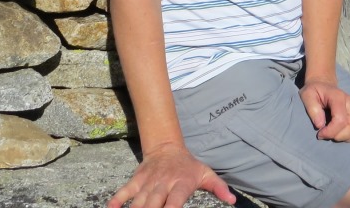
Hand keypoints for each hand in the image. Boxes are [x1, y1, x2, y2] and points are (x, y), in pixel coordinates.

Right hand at [107, 143, 235, 207]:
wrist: (167, 147)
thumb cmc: (188, 166)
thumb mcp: (205, 173)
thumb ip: (218, 187)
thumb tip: (233, 200)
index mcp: (181, 183)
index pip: (175, 201)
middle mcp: (163, 183)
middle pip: (154, 203)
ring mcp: (148, 182)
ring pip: (139, 201)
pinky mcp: (136, 180)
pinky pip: (124, 191)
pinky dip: (117, 200)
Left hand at [299, 79, 349, 141]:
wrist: (323, 85)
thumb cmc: (314, 92)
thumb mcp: (306, 95)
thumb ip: (312, 109)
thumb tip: (320, 125)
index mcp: (339, 97)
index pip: (341, 120)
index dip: (330, 132)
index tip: (319, 133)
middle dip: (339, 136)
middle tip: (327, 134)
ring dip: (348, 137)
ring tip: (336, 134)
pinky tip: (345, 133)